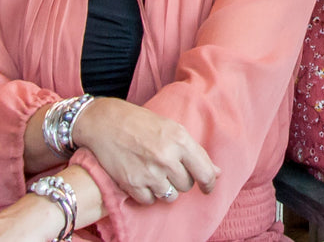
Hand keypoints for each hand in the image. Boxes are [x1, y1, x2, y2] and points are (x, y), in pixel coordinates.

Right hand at [71, 98, 218, 204]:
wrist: (106, 122)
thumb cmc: (141, 123)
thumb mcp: (172, 129)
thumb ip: (195, 152)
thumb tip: (217, 173)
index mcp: (181, 141)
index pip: (205, 172)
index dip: (209, 183)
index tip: (208, 187)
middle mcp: (167, 158)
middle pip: (187, 185)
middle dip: (181, 179)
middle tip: (169, 168)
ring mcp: (149, 172)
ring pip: (170, 196)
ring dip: (166, 188)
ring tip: (156, 173)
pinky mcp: (132, 184)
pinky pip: (150, 201)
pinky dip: (148, 194)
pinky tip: (143, 180)